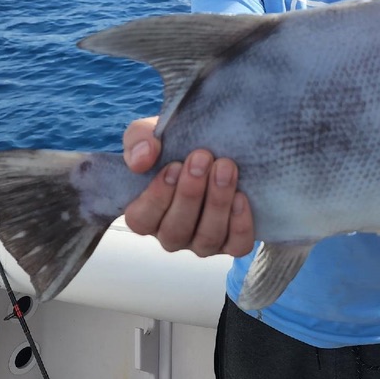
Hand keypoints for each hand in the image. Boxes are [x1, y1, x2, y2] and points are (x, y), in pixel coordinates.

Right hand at [122, 117, 254, 256]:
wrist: (213, 143)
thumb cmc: (173, 144)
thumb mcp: (148, 133)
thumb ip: (138, 141)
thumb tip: (142, 158)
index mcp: (146, 214)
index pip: (141, 220)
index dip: (156, 197)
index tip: (173, 166)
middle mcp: (172, 234)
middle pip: (175, 231)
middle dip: (190, 193)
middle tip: (202, 158)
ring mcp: (202, 241)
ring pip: (207, 238)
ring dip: (217, 203)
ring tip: (225, 169)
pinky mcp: (232, 242)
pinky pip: (237, 245)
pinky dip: (240, 224)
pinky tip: (241, 197)